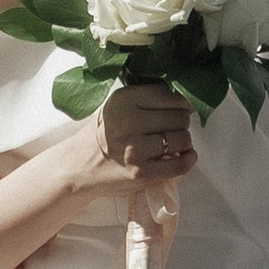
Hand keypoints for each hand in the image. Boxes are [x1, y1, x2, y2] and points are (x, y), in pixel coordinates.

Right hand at [61, 81, 197, 197]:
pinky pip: (180, 164)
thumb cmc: (105, 134)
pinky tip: (184, 156)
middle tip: (173, 128)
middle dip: (182, 122)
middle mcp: (128, 122)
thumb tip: (186, 102)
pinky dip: (188, 159)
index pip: (169, 95)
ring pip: (182, 139)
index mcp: (124, 100)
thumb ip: (147, 100)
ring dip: (184, 141)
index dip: (181, 103)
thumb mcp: (118, 106)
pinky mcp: (141, 172)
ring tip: (174, 142)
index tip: (181, 108)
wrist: (80, 165)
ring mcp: (135, 149)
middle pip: (179, 117)